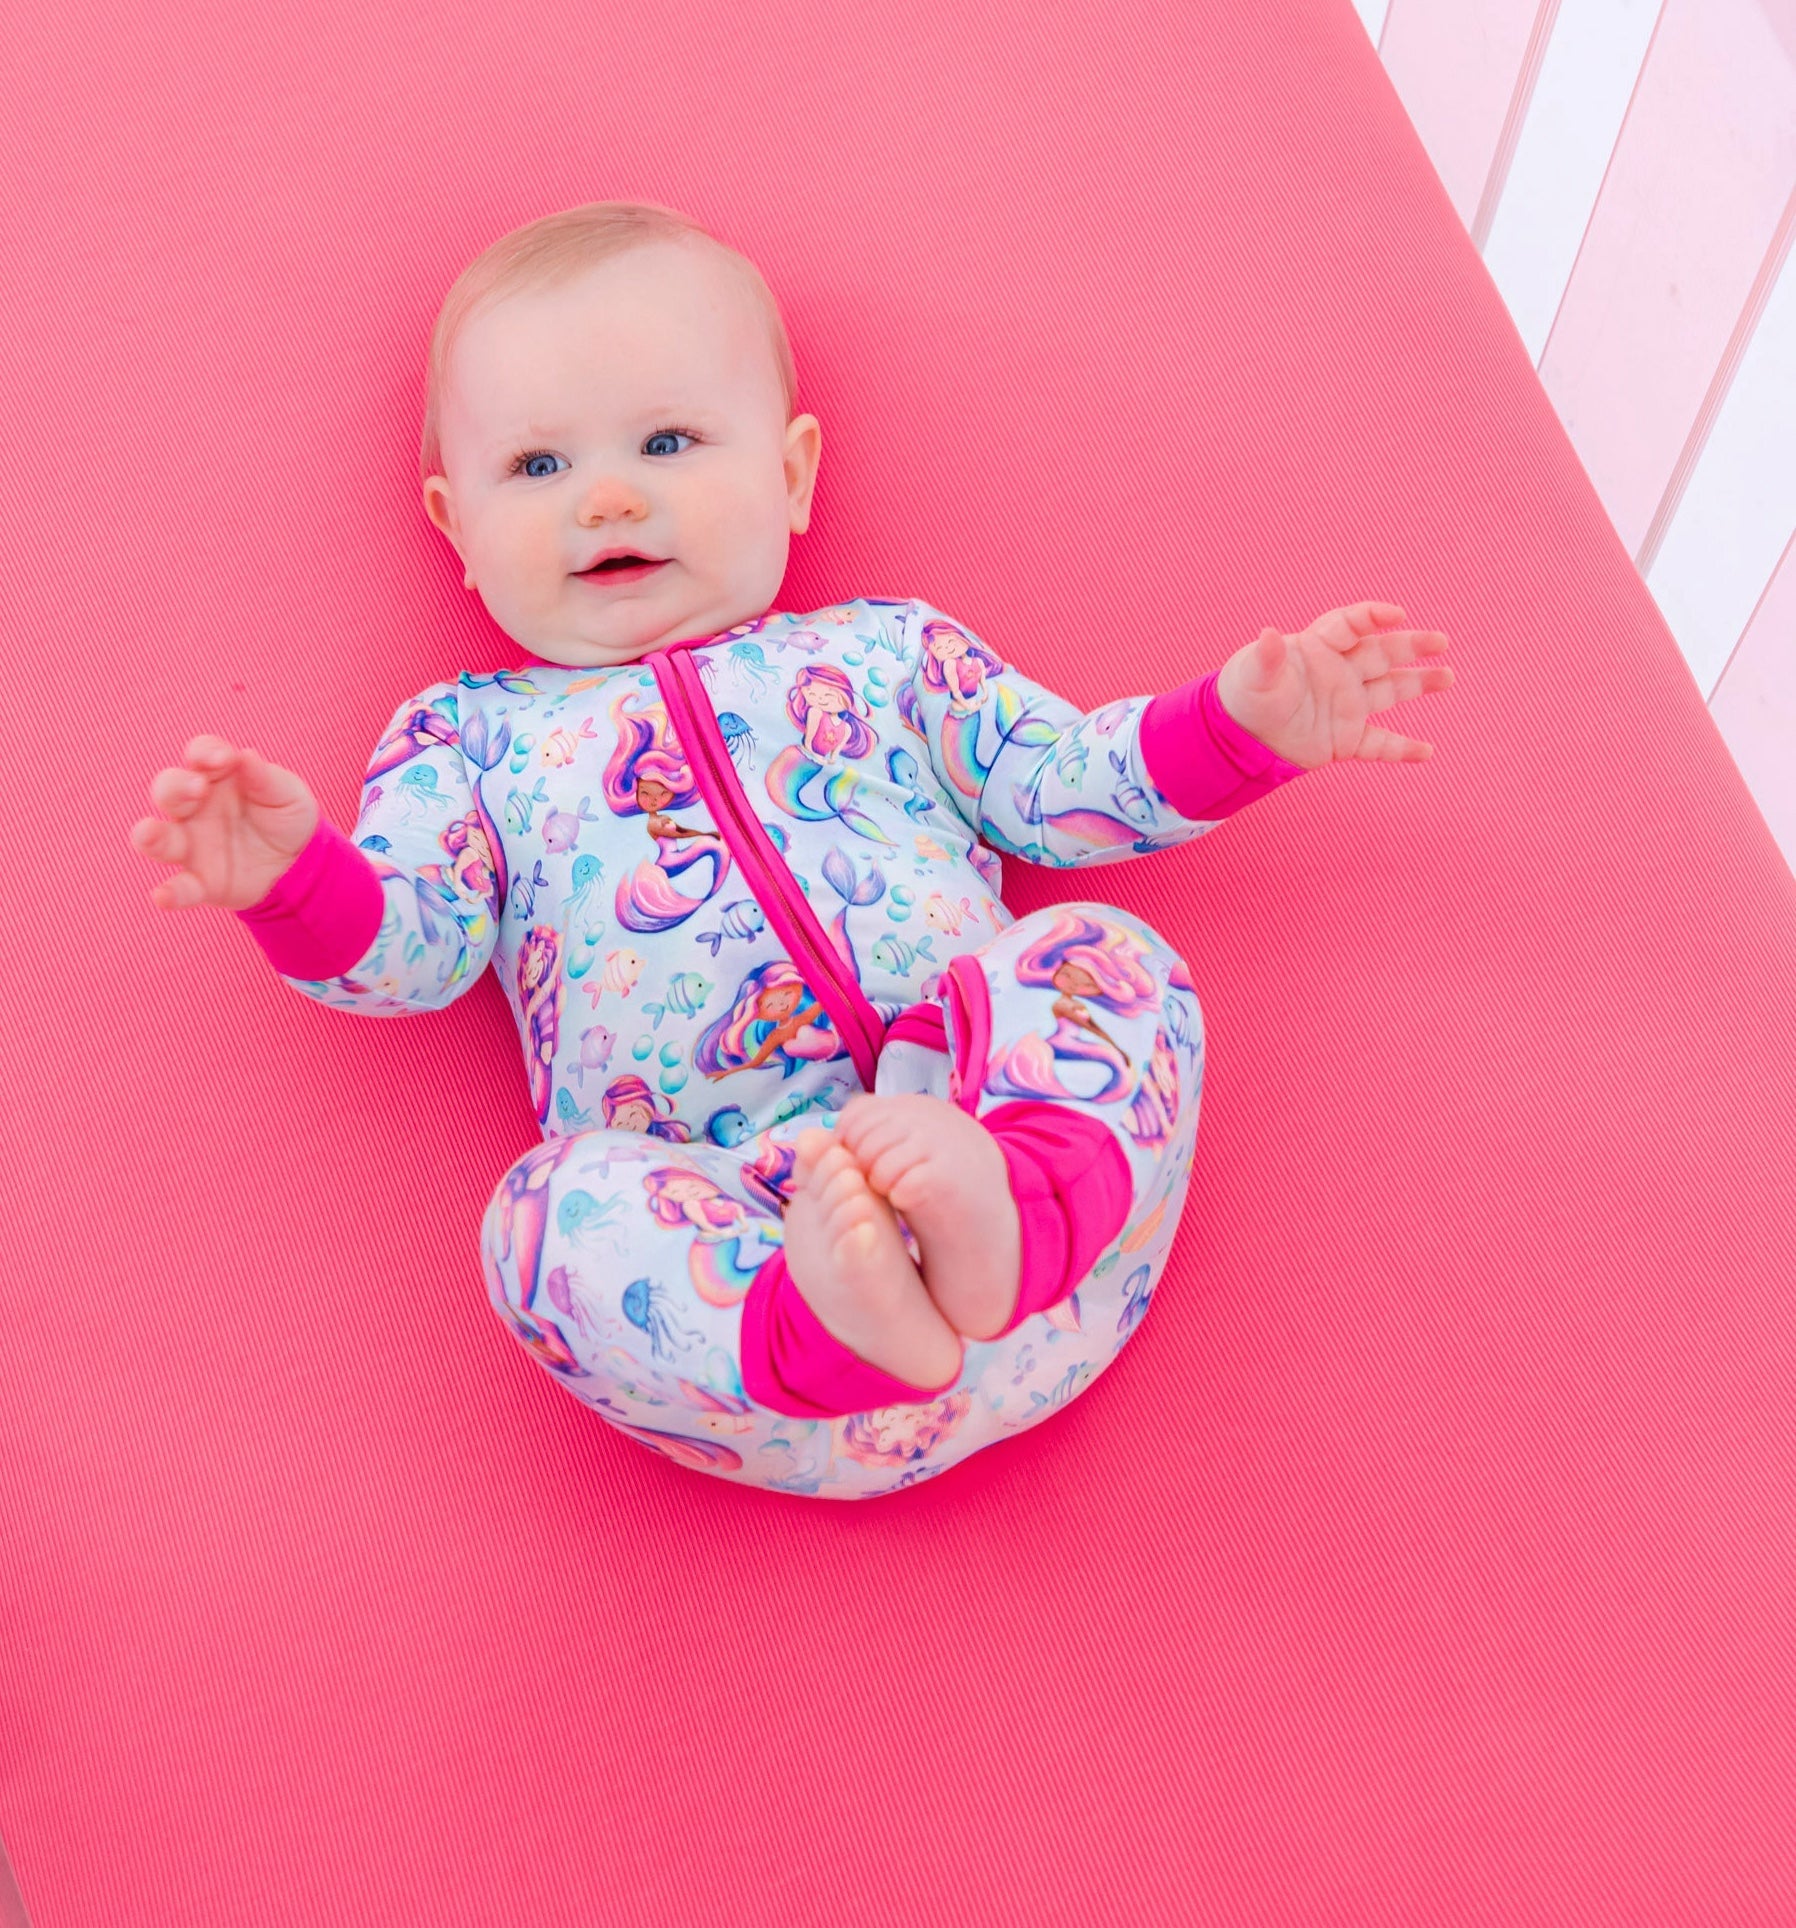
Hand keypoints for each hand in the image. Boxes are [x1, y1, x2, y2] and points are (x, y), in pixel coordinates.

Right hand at [129, 736, 319, 910]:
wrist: (302, 864)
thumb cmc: (286, 817)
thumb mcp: (287, 793)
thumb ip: (265, 777)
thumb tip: (246, 756)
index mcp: (216, 777)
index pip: (199, 755)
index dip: (205, 753)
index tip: (223, 759)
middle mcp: (194, 808)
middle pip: (168, 790)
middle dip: (177, 787)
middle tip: (199, 788)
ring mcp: (192, 845)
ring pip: (158, 837)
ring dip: (149, 835)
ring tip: (149, 833)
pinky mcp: (201, 882)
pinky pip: (179, 888)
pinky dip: (170, 893)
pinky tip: (163, 897)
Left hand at [1215, 602, 1454, 768]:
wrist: (1239, 738)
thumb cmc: (1245, 696)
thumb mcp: (1253, 675)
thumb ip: (1266, 657)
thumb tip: (1268, 634)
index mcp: (1319, 649)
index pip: (1351, 625)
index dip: (1372, 617)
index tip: (1396, 615)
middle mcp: (1340, 673)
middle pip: (1382, 653)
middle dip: (1412, 646)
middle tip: (1441, 641)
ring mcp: (1346, 706)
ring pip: (1390, 690)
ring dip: (1420, 683)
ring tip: (1448, 677)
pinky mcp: (1345, 739)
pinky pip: (1380, 744)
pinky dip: (1402, 750)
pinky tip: (1427, 752)